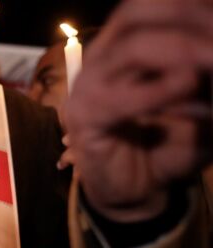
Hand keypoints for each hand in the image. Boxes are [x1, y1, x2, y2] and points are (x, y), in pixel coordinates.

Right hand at [65, 0, 212, 221]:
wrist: (135, 191)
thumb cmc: (170, 143)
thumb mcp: (203, 103)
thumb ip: (208, 76)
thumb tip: (212, 61)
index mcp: (126, 43)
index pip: (155, 6)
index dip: (194, 6)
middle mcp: (103, 57)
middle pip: (137, 12)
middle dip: (189, 18)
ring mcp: (88, 87)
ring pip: (130, 47)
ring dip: (180, 49)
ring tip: (212, 60)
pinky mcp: (85, 120)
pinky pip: (120, 98)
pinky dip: (159, 91)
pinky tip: (189, 85)